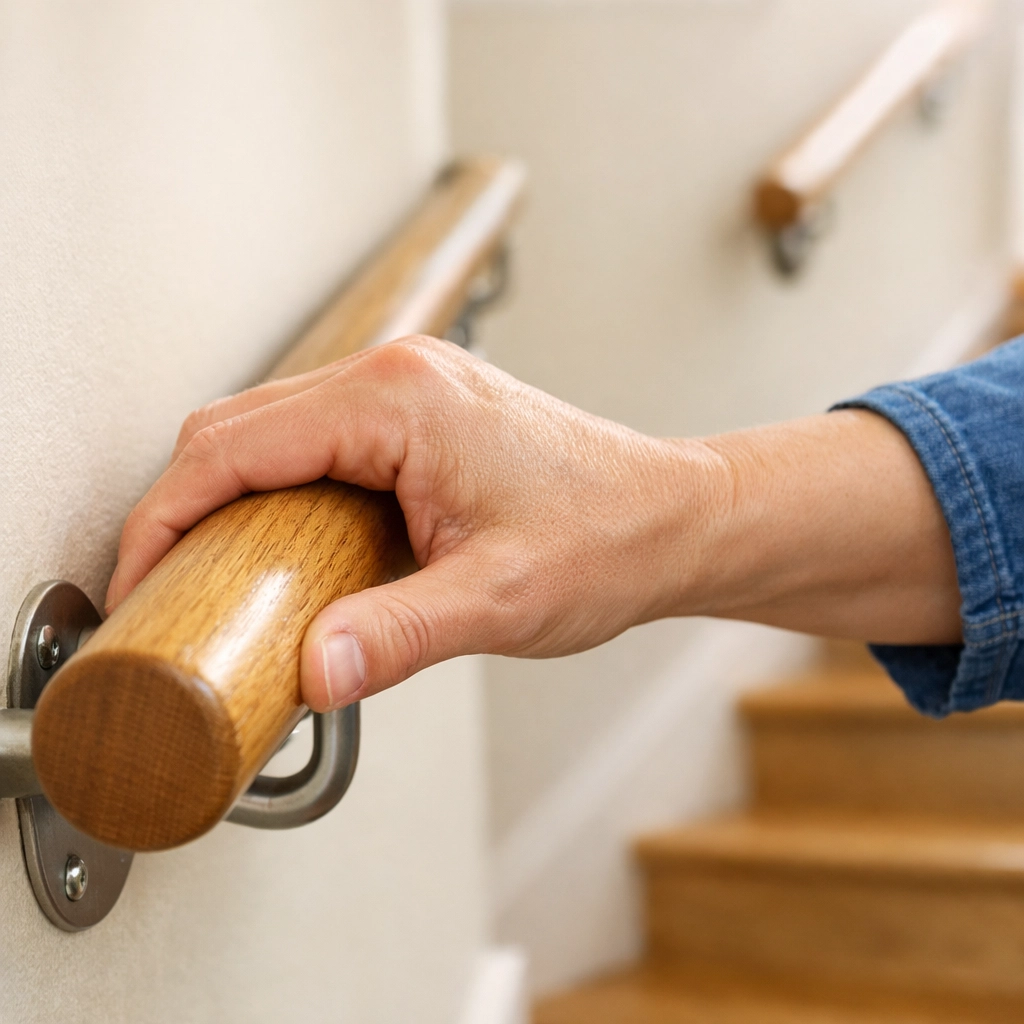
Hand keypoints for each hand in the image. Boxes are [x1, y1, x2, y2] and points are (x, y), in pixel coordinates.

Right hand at [106, 337, 718, 710]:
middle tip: (165, 590)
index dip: (167, 514)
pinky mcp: (418, 419)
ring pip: (271, 432)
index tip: (138, 579)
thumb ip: (397, 635)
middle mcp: (395, 378)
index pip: (235, 445)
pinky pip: (314, 443)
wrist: (672, 518)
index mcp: (399, 402)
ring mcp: (406, 392)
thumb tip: (309, 673)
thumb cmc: (610, 538)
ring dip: (228, 498)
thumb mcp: (500, 599)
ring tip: (212, 577)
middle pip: (238, 428)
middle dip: (183, 506)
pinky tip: (278, 548)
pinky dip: (276, 491)